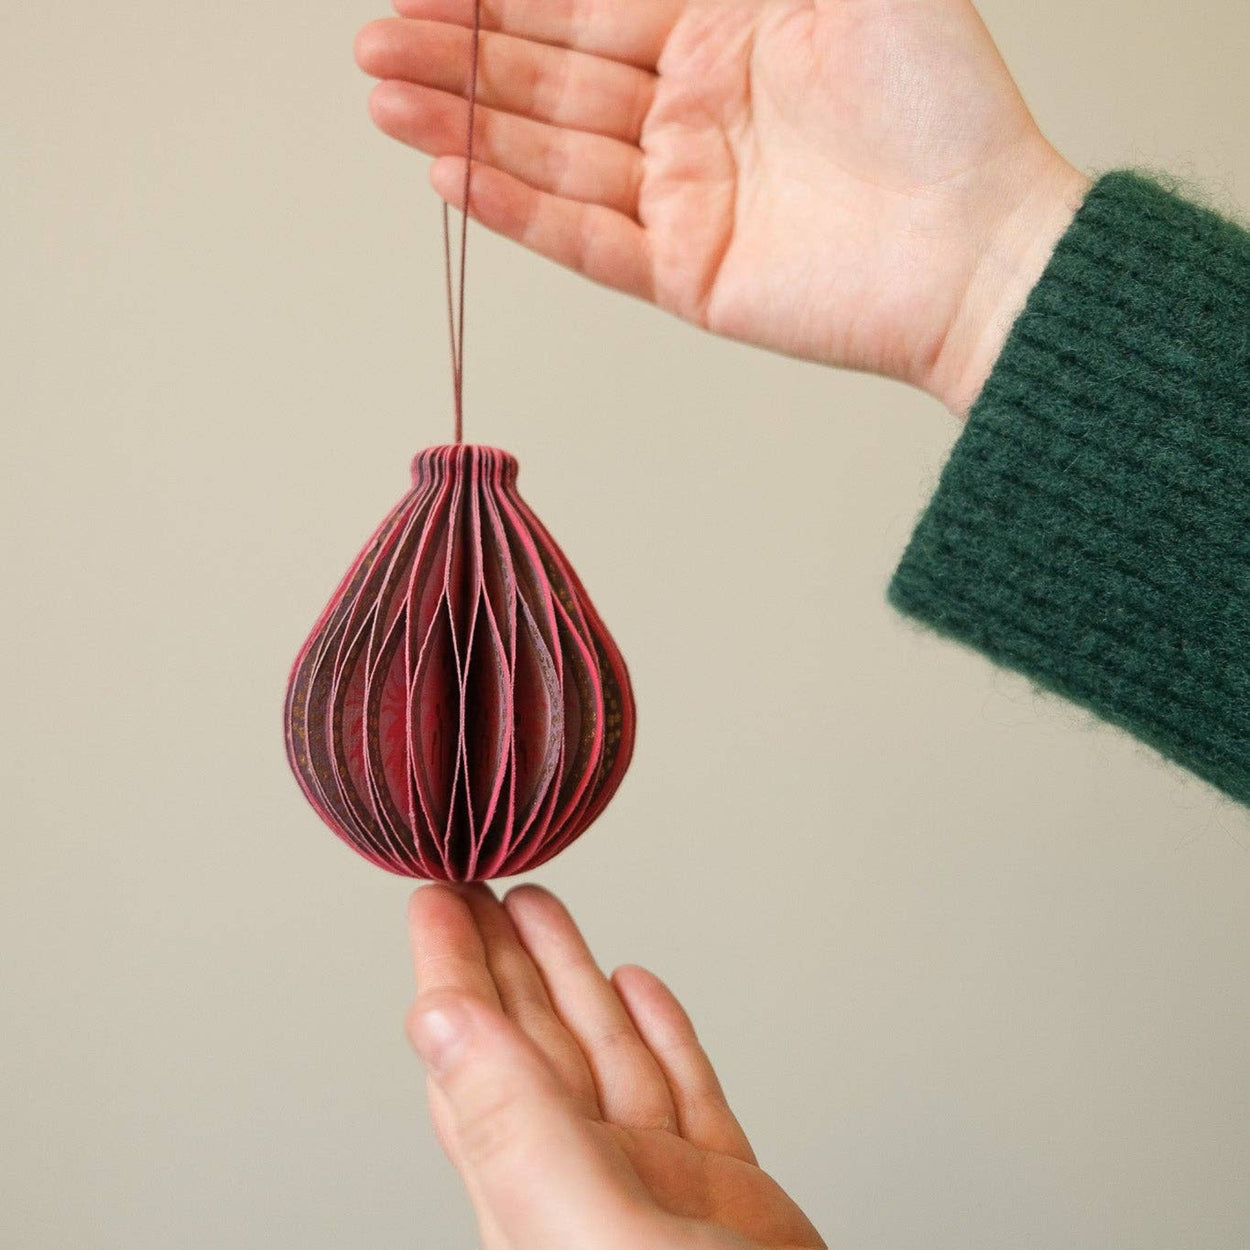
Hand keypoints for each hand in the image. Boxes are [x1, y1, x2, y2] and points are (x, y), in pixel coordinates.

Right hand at [355, 0, 1088, 413]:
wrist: (984, 249)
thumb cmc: (945, 104)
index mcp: (728, 32)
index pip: (589, 6)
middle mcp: (696, 113)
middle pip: (553, 79)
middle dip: (461, 56)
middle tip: (375, 40)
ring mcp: (686, 196)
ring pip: (553, 154)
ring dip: (467, 125)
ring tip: (384, 96)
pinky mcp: (686, 271)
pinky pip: (583, 236)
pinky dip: (517, 208)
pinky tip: (451, 174)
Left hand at [403, 883, 824, 1249]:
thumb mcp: (592, 1234)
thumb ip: (514, 1130)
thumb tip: (435, 1024)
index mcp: (533, 1189)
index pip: (471, 1052)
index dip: (448, 968)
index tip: (431, 897)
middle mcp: (586, 1181)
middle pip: (530, 1040)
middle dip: (502, 955)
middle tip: (474, 880)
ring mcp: (657, 1187)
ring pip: (603, 1054)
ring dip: (573, 976)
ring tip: (544, 904)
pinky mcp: (726, 1197)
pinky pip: (683, 1092)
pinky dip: (661, 1032)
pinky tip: (638, 988)